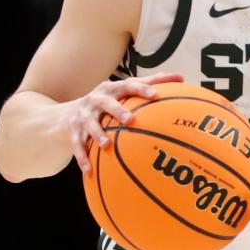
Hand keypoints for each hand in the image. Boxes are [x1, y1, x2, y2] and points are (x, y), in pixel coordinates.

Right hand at [67, 72, 182, 172]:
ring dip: (97, 134)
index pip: (128, 86)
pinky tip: (89, 170)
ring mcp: (83, 115)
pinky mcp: (73, 131)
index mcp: (112, 89)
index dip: (141, 89)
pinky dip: (82, 157)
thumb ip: (152, 83)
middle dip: (117, 110)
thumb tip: (181, 78)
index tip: (155, 95)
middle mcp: (96, 99)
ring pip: (89, 124)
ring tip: (106, 145)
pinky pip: (77, 145)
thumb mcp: (125, 90)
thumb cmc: (109, 100)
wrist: (68, 113)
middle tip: (130, 120)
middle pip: (106, 103)